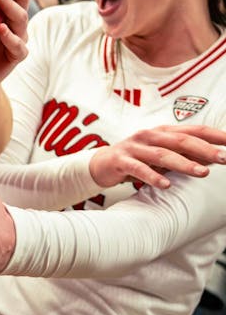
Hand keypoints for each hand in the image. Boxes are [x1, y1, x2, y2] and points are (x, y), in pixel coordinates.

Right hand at [89, 125, 225, 187]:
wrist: (101, 165)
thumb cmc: (137, 159)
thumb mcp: (163, 155)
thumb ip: (185, 154)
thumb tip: (215, 158)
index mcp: (162, 132)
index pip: (193, 130)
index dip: (214, 135)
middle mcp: (149, 136)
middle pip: (180, 140)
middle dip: (204, 150)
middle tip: (224, 159)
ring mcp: (134, 147)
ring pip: (162, 154)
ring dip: (184, 163)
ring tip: (202, 173)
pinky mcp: (121, 161)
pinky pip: (139, 169)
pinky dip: (153, 176)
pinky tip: (166, 184)